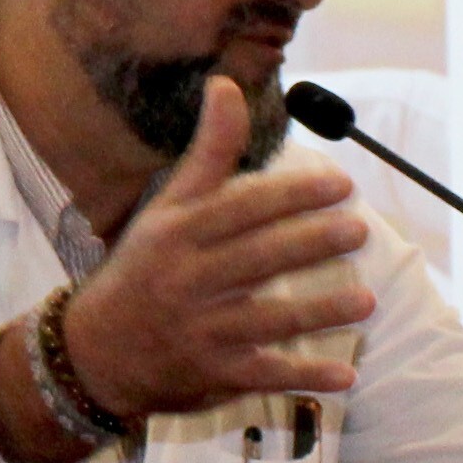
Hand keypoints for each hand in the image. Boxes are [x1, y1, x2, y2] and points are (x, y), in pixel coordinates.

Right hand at [51, 72, 375, 424]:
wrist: (95, 350)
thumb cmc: (146, 266)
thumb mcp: (170, 207)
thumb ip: (210, 151)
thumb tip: (227, 84)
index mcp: (179, 234)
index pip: (241, 209)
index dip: (291, 196)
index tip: (341, 186)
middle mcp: (187, 280)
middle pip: (257, 259)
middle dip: (311, 244)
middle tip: (360, 231)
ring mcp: (199, 331)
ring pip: (266, 320)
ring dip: (318, 312)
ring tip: (366, 301)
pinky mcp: (211, 374)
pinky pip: (263, 376)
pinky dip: (304, 379)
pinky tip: (345, 376)